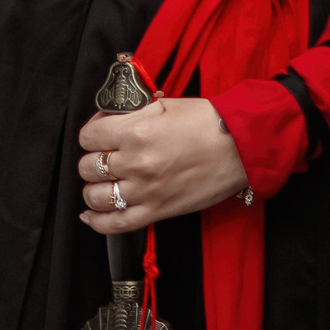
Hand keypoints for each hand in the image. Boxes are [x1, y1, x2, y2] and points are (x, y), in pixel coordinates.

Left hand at [75, 97, 248, 233]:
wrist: (241, 146)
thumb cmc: (207, 122)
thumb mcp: (163, 106)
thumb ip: (132, 114)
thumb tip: (109, 121)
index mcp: (135, 132)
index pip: (88, 137)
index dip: (91, 134)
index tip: (99, 134)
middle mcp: (136, 163)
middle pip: (88, 167)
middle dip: (91, 160)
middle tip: (103, 157)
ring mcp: (145, 190)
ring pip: (96, 197)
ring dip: (93, 189)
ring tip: (100, 183)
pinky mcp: (157, 211)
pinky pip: (117, 224)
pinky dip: (98, 222)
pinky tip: (90, 215)